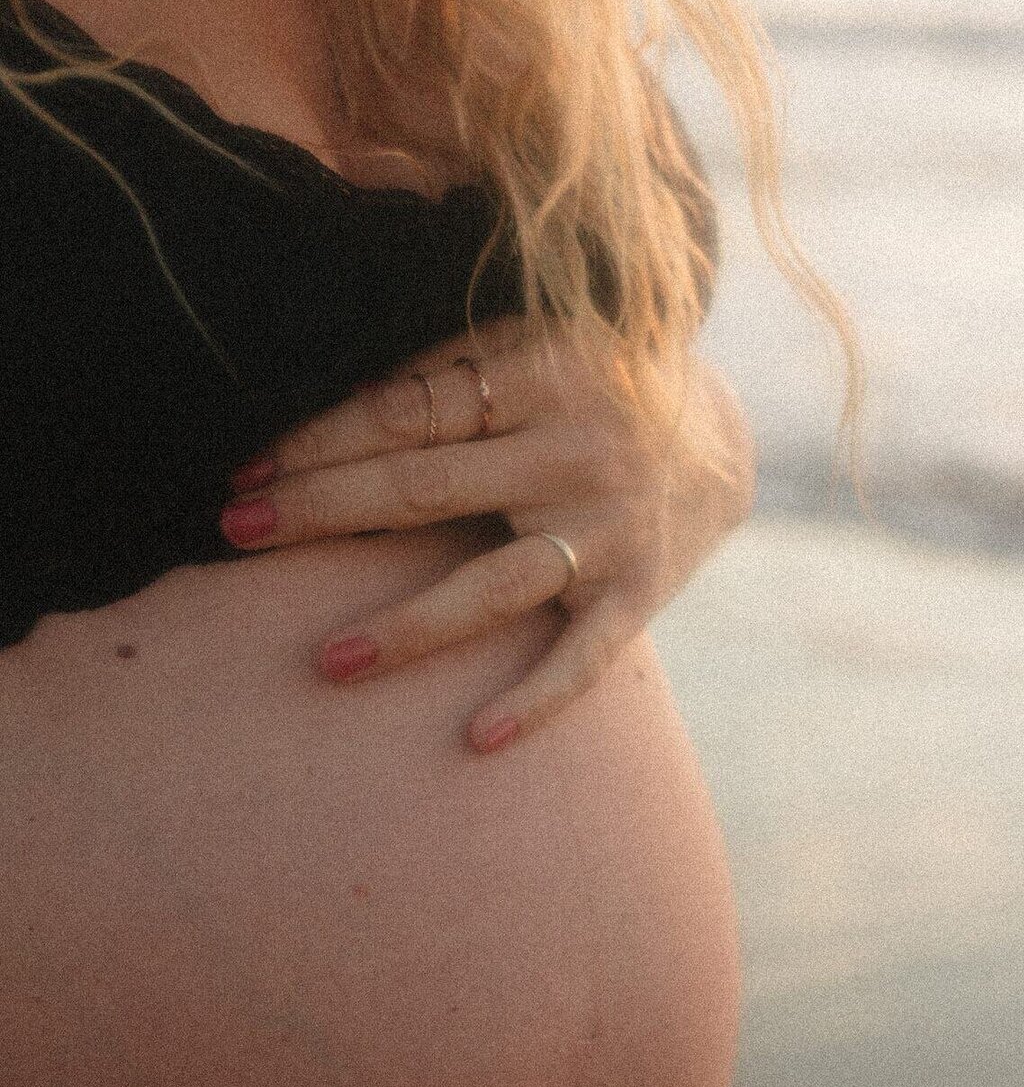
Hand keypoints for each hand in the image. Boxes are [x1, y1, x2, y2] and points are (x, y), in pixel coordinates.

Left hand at [221, 317, 754, 753]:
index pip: (410, 410)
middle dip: (324, 510)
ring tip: (328, 663)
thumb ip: (446, 367)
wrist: (723, 441)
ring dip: (408, 628)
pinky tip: (476, 739)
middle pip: (430, 489)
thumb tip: (319, 410)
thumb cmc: (587, 387)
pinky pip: (582, 659)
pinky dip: (535, 701)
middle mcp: (579, 449)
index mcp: (544, 371)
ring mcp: (611, 529)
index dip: (320, 439)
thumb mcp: (531, 347)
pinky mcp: (639, 595)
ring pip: (494, 586)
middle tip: (236, 530)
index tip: (246, 467)